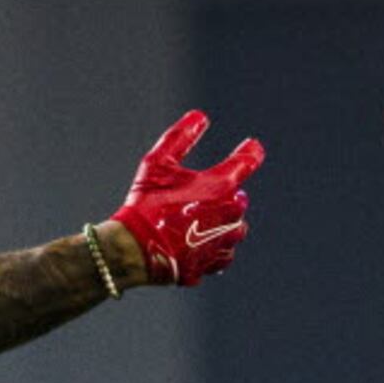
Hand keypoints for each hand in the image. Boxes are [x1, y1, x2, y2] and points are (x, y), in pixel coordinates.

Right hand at [110, 111, 263, 286]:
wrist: (131, 250)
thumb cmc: (145, 204)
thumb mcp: (157, 164)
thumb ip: (180, 137)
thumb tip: (200, 116)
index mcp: (221, 186)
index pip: (248, 161)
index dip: (250, 152)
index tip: (251, 148)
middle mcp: (229, 214)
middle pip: (239, 202)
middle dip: (225, 198)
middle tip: (198, 198)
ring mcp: (220, 242)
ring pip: (234, 231)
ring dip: (223, 225)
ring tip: (200, 224)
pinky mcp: (208, 265)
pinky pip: (221, 257)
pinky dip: (212, 250)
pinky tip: (197, 245)